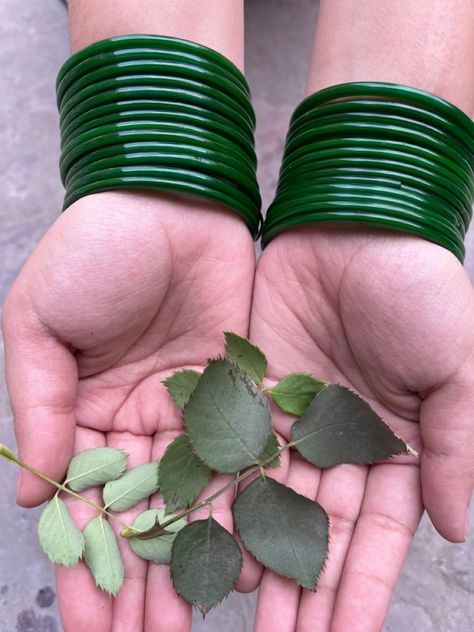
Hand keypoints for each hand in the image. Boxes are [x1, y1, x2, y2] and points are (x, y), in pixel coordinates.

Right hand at [2, 190, 255, 631]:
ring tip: (193, 625)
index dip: (84, 563)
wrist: (169, 200)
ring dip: (193, 562)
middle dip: (142, 582)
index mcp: (86, 410)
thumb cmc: (95, 250)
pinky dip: (240, 506)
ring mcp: (195, 411)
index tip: (86, 626)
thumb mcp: (40, 321)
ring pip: (194, 499)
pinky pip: (241, 458)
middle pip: (141, 516)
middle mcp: (141, 422)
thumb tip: (31, 494)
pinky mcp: (242, 392)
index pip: (83, 503)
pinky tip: (247, 558)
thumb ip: (38, 406)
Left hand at [243, 226, 473, 630]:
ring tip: (235, 617)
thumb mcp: (455, 366)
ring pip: (268, 500)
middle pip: (316, 529)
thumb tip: (456, 531)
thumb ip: (456, 447)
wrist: (355, 225)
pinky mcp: (246, 389)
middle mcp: (336, 439)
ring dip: (254, 556)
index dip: (361, 589)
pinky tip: (205, 540)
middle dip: (301, 591)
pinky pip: (230, 449)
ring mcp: (287, 417)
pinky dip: (219, 495)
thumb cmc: (417, 287)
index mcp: (391, 441)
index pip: (376, 533)